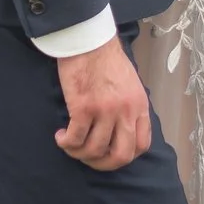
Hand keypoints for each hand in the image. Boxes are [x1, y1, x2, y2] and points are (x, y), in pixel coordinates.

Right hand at [53, 36, 151, 170]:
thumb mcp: (130, 84)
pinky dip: (66, 143)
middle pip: (120, 155)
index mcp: (139, 105)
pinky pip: (75, 139)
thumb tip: (120, 131)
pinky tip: (61, 136)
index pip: (142, 145)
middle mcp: (126, 111)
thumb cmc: (106, 58)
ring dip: (78, 153)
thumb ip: (129, 107)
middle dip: (102, 164)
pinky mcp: (84, 108)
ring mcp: (106, 111)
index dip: (124, 156)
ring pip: (94, 150)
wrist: (89, 39)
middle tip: (88, 157)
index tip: (109, 154)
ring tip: (70, 143)